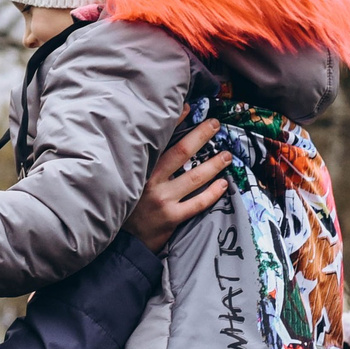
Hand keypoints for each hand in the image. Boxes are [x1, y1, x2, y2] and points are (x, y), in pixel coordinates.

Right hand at [126, 122, 229, 253]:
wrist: (122, 241)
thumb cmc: (126, 206)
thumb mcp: (128, 180)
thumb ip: (143, 163)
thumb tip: (157, 139)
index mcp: (140, 169)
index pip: (160, 139)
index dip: (175, 121)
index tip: (189, 107)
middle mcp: (151, 182)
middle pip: (181, 153)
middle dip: (201, 136)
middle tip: (216, 125)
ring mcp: (163, 200)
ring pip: (194, 178)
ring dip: (214, 164)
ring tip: (227, 155)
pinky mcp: (171, 218)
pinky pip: (198, 203)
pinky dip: (212, 193)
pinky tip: (223, 184)